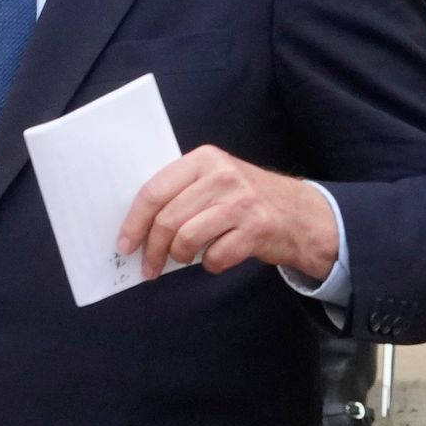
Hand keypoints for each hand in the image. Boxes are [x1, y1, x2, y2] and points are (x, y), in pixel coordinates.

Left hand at [117, 148, 340, 281]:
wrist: (301, 213)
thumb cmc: (244, 199)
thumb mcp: (213, 180)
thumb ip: (179, 192)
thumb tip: (134, 226)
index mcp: (204, 159)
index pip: (154, 191)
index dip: (134, 222)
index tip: (124, 244)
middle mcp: (223, 176)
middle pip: (168, 219)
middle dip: (152, 249)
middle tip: (149, 266)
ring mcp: (242, 202)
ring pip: (187, 239)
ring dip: (179, 257)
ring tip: (183, 259)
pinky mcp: (257, 228)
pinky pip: (215, 257)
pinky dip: (210, 264)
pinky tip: (216, 257)